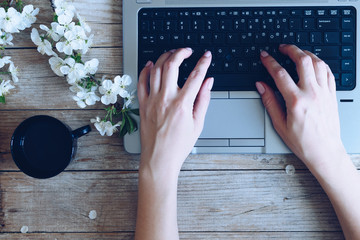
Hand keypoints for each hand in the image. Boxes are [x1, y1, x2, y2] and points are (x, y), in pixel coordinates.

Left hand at [137, 48, 212, 175]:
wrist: (159, 159)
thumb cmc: (178, 145)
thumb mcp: (198, 124)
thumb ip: (204, 100)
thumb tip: (209, 82)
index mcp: (182, 104)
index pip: (196, 76)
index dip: (204, 62)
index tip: (207, 55)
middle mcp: (166, 99)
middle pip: (172, 65)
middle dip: (181, 53)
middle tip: (188, 51)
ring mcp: (152, 100)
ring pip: (156, 69)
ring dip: (164, 57)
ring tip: (172, 54)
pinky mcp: (142, 104)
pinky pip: (141, 82)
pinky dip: (146, 70)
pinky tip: (152, 64)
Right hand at [257, 44, 346, 172]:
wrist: (325, 151)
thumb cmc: (303, 142)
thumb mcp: (279, 124)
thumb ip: (270, 102)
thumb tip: (261, 86)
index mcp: (296, 101)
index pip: (280, 74)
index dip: (270, 62)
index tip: (264, 56)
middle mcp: (312, 93)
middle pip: (302, 61)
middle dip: (291, 49)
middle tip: (282, 47)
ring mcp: (324, 93)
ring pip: (318, 63)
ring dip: (307, 53)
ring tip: (298, 52)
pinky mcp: (332, 95)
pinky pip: (329, 72)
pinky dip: (320, 63)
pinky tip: (314, 63)